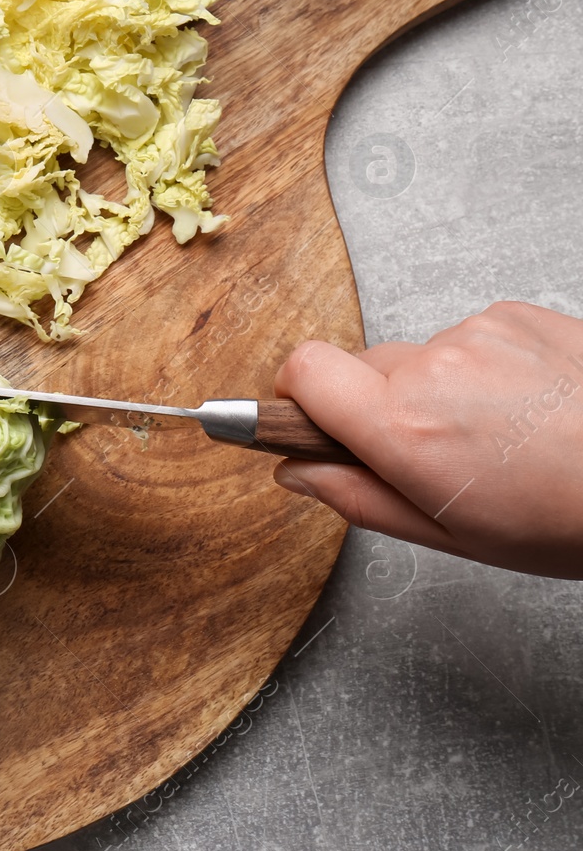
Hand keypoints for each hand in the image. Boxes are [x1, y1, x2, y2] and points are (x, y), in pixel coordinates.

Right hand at [273, 301, 582, 577]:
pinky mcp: (517, 314)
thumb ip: (357, 498)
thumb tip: (295, 472)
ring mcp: (478, 333)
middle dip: (377, 407)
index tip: (308, 421)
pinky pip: (470, 339)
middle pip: (360, 368)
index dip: (294, 396)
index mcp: (403, 427)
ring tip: (499, 438)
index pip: (302, 370)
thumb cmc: (569, 518)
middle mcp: (433, 367)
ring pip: (420, 358)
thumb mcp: (452, 535)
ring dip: (439, 391)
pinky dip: (484, 370)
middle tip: (431, 456)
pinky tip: (526, 410)